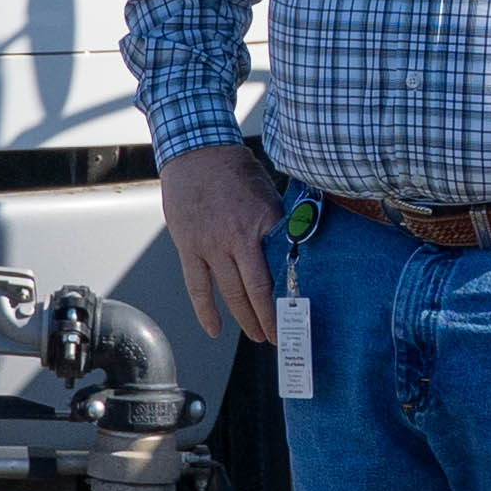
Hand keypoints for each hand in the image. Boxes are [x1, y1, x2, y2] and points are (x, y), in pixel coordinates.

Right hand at [162, 142, 282, 345]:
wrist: (195, 153)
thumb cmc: (234, 169)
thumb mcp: (268, 191)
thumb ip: (279, 221)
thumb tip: (297, 245)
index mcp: (263, 222)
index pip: (282, 267)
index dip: (291, 294)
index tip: (301, 313)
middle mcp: (238, 238)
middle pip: (257, 289)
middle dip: (270, 318)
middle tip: (280, 337)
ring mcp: (211, 245)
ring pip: (231, 293)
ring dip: (245, 319)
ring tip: (257, 336)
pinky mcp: (189, 247)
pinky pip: (197, 286)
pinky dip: (206, 311)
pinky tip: (214, 329)